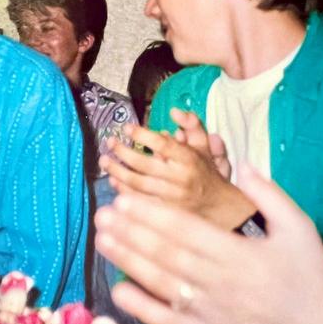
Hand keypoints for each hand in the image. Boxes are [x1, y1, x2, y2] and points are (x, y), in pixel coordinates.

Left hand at [95, 165, 322, 323]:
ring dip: (128, 262)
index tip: (126, 200)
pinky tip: (120, 292)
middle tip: (103, 214)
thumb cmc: (312, 280)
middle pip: (164, 254)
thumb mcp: (300, 228)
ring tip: (103, 242)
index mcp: (238, 254)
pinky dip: (142, 308)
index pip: (184, 229)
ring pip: (159, 285)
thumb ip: (269, 195)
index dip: (151, 214)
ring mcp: (209, 316)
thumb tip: (243, 164)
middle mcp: (218, 284)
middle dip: (130, 232)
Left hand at [101, 109, 252, 228]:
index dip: (142, 135)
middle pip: (145, 164)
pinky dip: (122, 190)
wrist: (217, 205)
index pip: (163, 145)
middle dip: (123, 152)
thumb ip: (191, 124)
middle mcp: (179, 178)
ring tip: (105, 160)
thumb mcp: (203, 145)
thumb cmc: (206, 171)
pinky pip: (137, 200)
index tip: (126, 127)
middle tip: (110, 142)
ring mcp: (170, 197)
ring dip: (117, 171)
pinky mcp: (163, 212)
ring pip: (137, 184)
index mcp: (189, 159)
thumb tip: (174, 111)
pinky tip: (113, 179)